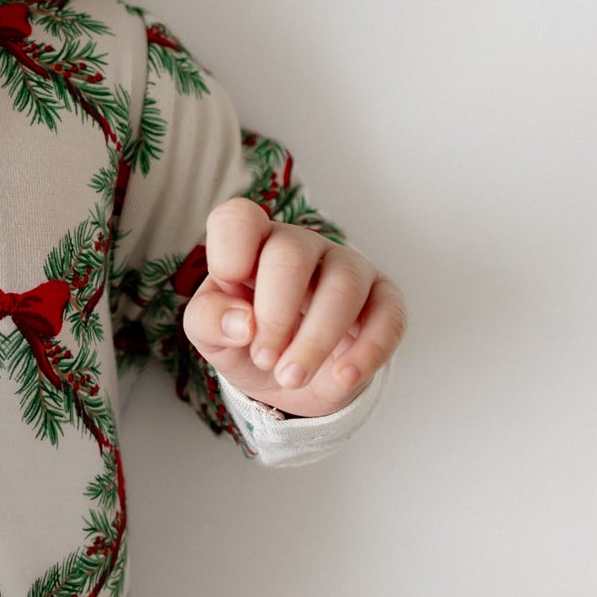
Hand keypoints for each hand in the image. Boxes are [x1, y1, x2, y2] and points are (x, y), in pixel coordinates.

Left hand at [181, 198, 405, 416]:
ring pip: (343, 285)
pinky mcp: (383, 301)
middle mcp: (299, 247)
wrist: (289, 378)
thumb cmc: (246, 340)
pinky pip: (388, 316)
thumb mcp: (211, 336)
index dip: (231, 247)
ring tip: (291, 378)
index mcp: (250, 244)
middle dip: (275, 314)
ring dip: (315, 340)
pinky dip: (368, 351)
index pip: (239, 219)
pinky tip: (343, 378)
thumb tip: (241, 322)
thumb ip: (209, 320)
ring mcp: (346, 269)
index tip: (230, 283)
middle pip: (291, 254)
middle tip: (264, 359)